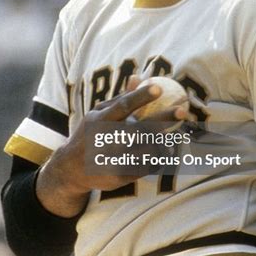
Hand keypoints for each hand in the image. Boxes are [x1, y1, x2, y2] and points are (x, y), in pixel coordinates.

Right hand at [36, 79, 187, 216]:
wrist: (72, 169)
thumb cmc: (90, 134)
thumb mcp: (98, 114)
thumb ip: (120, 99)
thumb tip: (139, 78)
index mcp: (100, 121)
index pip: (123, 106)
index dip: (141, 97)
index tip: (159, 88)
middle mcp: (106, 140)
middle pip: (140, 129)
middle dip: (164, 119)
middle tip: (183, 110)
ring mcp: (113, 160)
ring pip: (148, 150)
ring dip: (165, 143)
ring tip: (173, 139)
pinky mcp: (119, 177)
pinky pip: (147, 167)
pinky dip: (159, 159)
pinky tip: (165, 153)